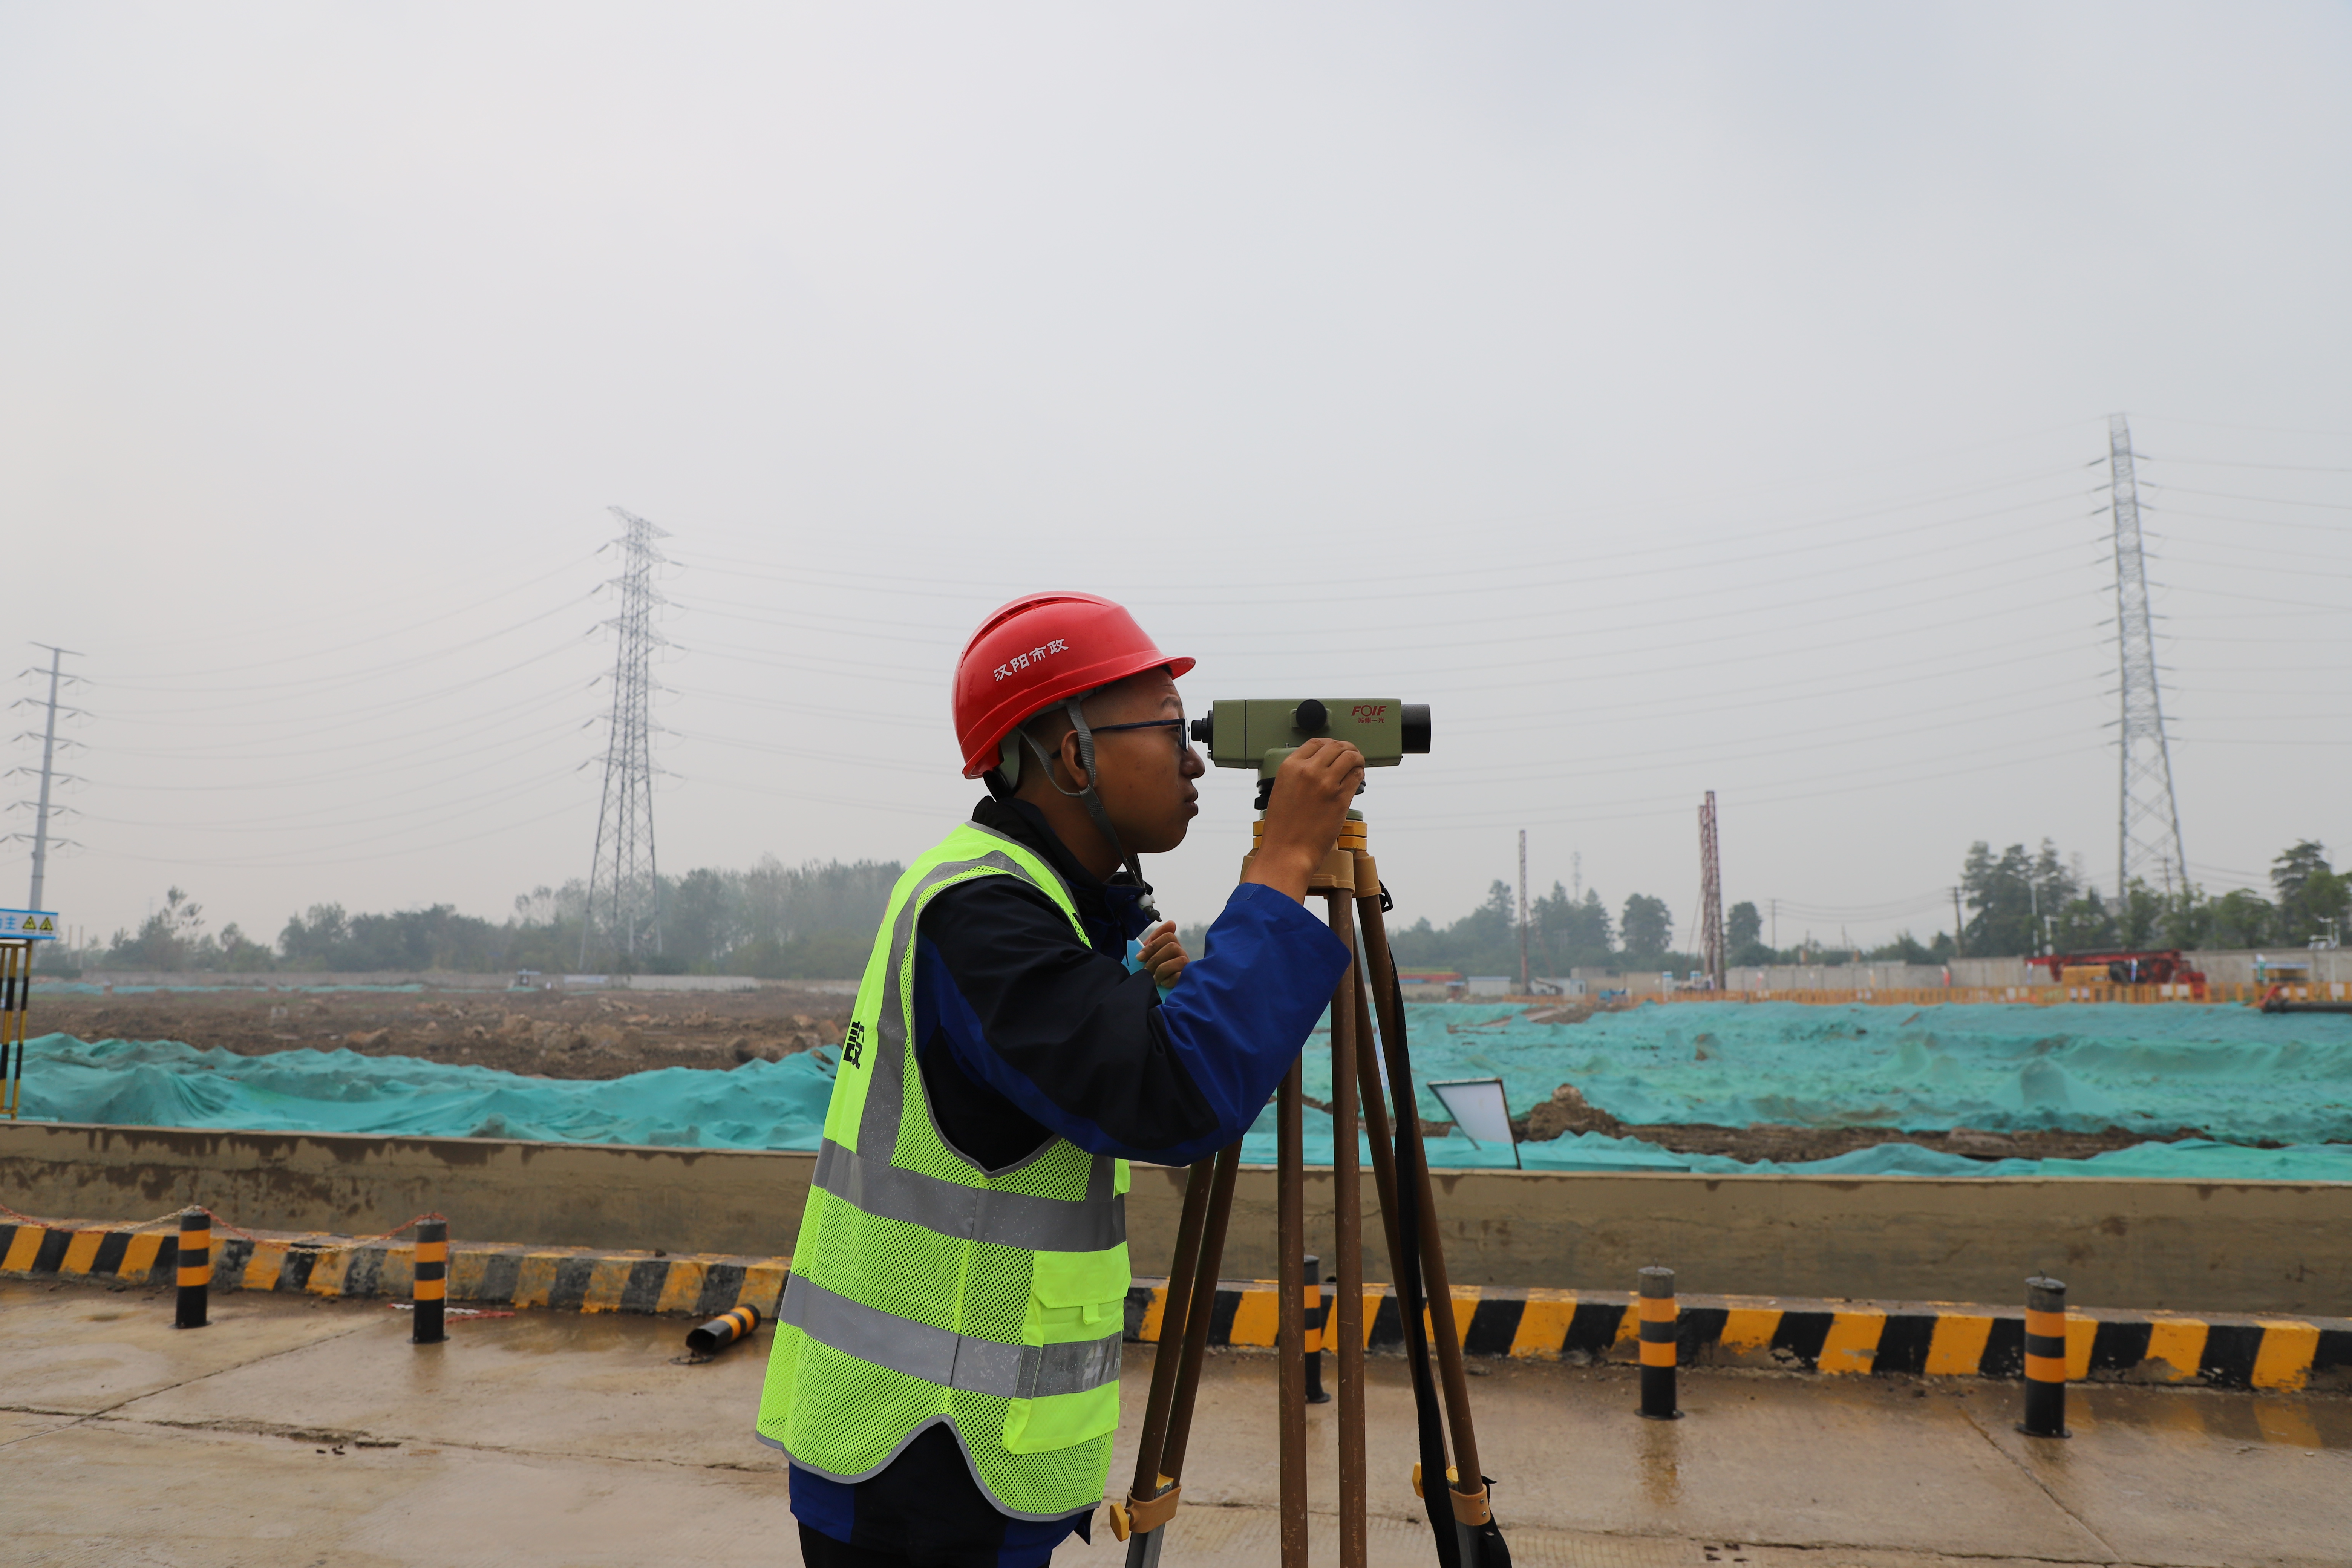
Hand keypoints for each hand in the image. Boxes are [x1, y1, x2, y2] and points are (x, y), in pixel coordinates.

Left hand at [1136, 920, 1189, 987]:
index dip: (1153, 944)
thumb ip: (1150, 946)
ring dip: (1162, 969)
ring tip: (1154, 979)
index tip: (1139, 957)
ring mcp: (1187, 966)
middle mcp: (1181, 954)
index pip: (1168, 935)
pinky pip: (1182, 975)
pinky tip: (1163, 984)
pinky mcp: (1189, 979)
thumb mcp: (1149, 960)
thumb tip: (1166, 926)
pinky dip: (1170, 979)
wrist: (1158, 995)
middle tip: (1145, 970)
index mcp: (1171, 947)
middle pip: (1173, 946)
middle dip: (1155, 958)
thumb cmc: (1153, 975)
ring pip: (1180, 959)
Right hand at [1243, 737, 1365, 902]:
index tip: (1333, 749)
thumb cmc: (1282, 828)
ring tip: (1357, 763)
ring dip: (1356, 758)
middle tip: (1350, 754)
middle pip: (1335, 746)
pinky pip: (1356, 777)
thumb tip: (1317, 767)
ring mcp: (1326, 784)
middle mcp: (1309, 771)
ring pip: (1350, 757)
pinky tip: (1357, 777)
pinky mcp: (1341, 798)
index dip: (1328, 744)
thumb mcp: (1281, 791)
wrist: (1288, 851)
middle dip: (1346, 748)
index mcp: (1290, 767)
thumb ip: (1297, 775)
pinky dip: (1359, 774)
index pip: (1315, 743)